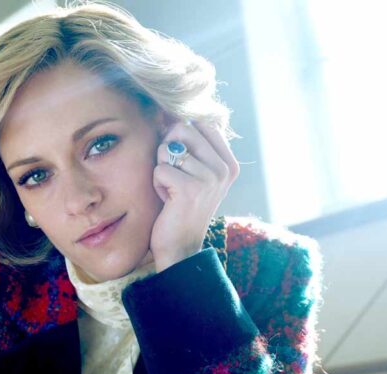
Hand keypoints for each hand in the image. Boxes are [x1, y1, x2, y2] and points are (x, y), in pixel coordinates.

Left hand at [150, 119, 239, 271]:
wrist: (180, 247)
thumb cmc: (181, 205)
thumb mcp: (194, 172)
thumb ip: (190, 144)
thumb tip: (168, 113)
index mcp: (229, 163)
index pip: (202, 123)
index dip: (180, 134)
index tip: (180, 159)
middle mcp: (224, 169)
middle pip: (182, 130)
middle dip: (167, 151)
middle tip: (174, 176)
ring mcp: (210, 179)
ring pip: (167, 150)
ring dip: (161, 170)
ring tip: (172, 190)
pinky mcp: (190, 189)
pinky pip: (159, 169)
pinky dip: (157, 185)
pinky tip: (168, 200)